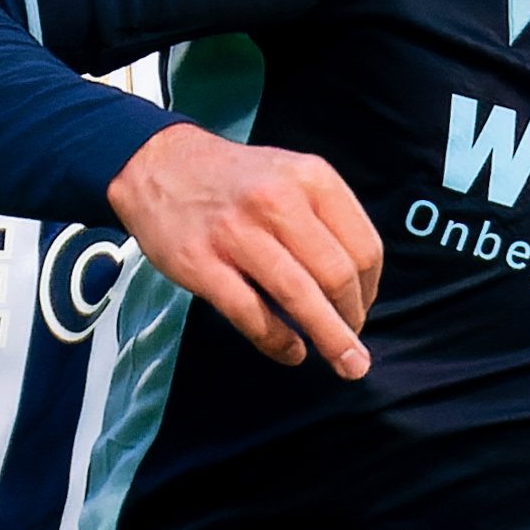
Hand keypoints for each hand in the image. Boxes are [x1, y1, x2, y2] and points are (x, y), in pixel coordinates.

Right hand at [110, 122, 381, 377]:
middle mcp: (277, 200)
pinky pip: (252, 315)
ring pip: (301, 298)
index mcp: (310, 178)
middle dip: (353, 320)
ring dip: (331, 340)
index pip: (364, 247)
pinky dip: (279, 342)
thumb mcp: (290, 176)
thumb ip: (324, 221)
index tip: (362, 308)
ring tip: (345, 364)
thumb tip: (355, 291)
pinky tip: (291, 352)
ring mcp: (237, 232)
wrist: (158, 165)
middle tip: (352, 345)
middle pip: (338, 276)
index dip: (371, 289)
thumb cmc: (235, 182)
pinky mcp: (201, 263)